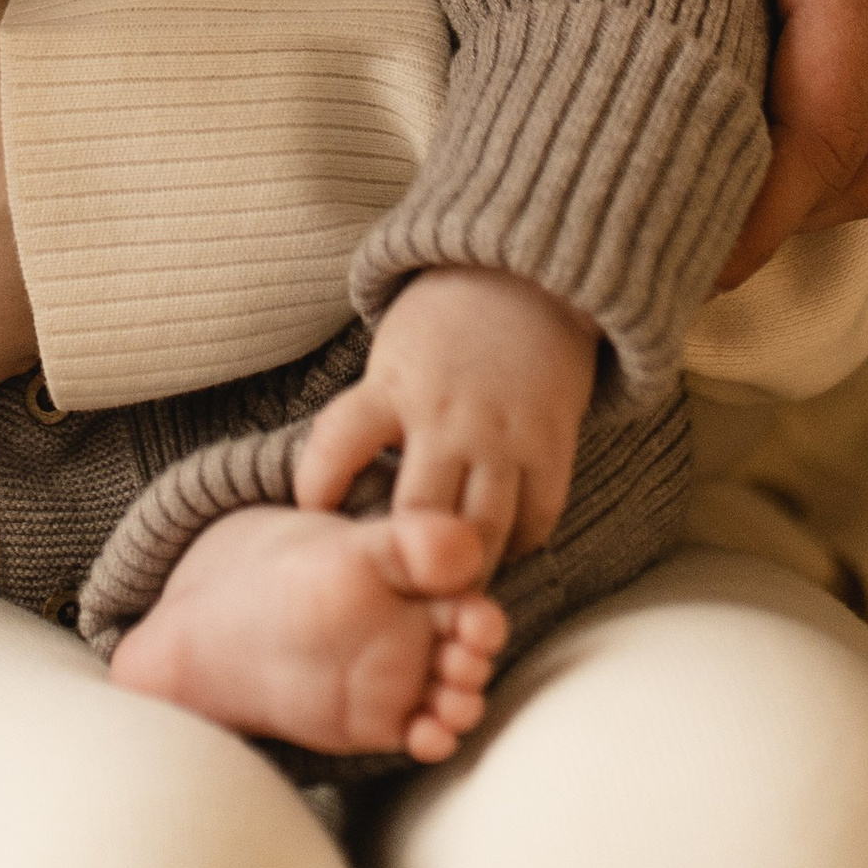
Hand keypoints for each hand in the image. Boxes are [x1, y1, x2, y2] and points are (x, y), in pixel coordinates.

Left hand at [295, 267, 596, 576]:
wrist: (529, 278)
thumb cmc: (444, 326)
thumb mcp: (392, 357)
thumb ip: (374, 420)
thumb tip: (337, 498)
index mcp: (394, 386)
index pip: (338, 442)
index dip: (317, 486)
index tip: (314, 516)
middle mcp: (447, 416)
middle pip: (418, 513)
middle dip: (405, 559)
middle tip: (395, 587)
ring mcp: (504, 434)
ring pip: (483, 531)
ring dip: (464, 568)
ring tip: (448, 589)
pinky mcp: (552, 445)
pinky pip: (537, 518)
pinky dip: (519, 543)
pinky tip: (501, 548)